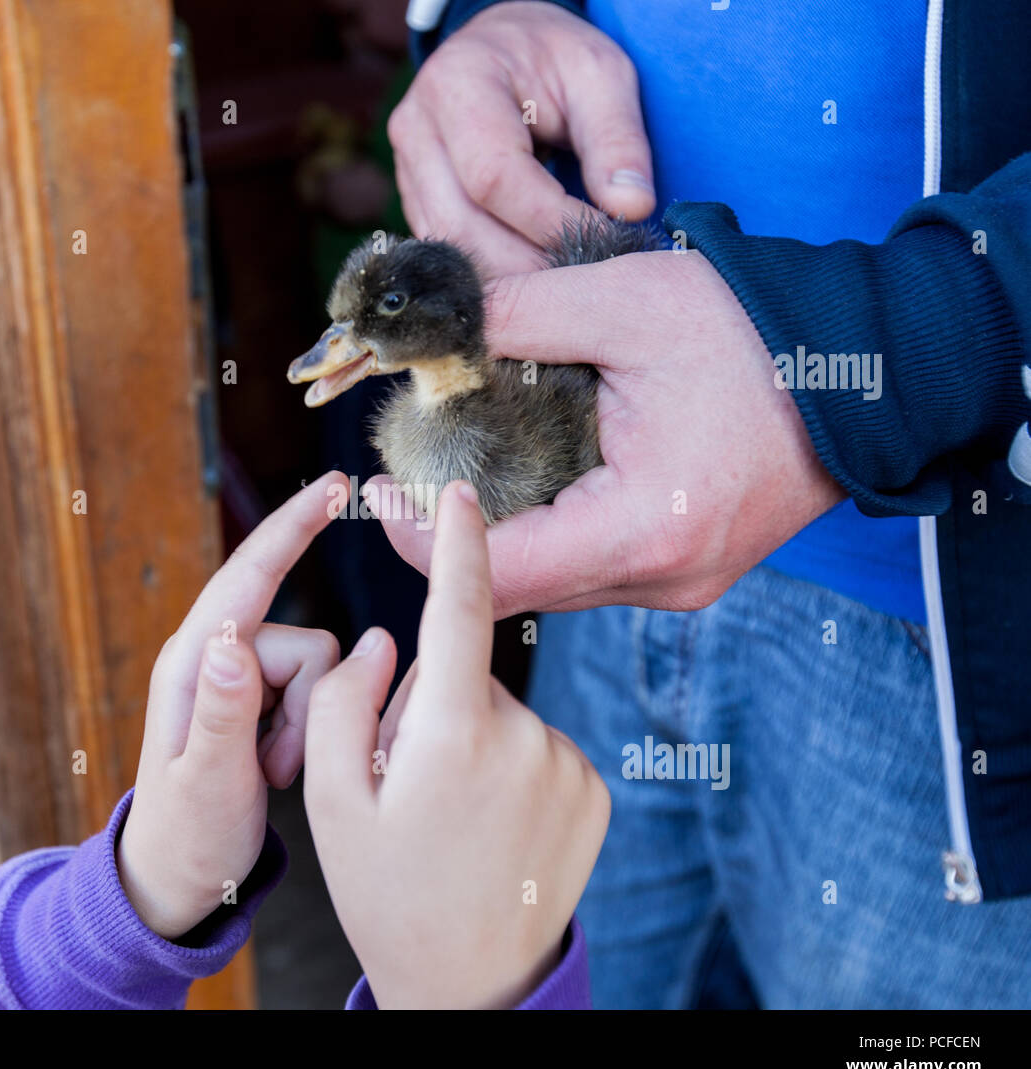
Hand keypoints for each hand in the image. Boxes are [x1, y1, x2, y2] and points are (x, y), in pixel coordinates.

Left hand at [118, 472, 345, 938]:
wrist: (179, 878)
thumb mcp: (209, 781)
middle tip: (275, 767)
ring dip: (307, 724)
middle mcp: (214, 658)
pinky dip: (308, 730)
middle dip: (308, 703)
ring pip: (318, 669)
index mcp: (192, 663)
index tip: (337, 486)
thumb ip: (224, 710)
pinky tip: (276, 768)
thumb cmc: (187, 835)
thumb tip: (234, 638)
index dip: (296, 528)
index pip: (250, 576)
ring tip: (271, 771)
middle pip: (304, 641)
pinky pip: (315, 692)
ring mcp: (236, 679)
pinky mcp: (255, 700)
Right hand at [304, 481, 609, 1007]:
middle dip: (429, 705)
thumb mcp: (331, 799)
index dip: (458, 543)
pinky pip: (536, 745)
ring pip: (499, 712)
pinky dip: (510, 767)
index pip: (460, 609)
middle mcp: (524, 736)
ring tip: (452, 817)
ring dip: (470, 741)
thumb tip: (384, 642)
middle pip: (463, 674)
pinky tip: (494, 825)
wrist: (472, 983)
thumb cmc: (388, 891)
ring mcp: (567, 763)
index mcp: (453, 732)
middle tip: (408, 785)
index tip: (459, 494)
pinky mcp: (594, 789)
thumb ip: (343, 700)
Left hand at [374, 251, 844, 616]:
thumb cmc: (758, 331)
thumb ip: (520, 315)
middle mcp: (662, 577)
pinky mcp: (687, 571)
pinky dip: (545, 536)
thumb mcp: (627, 303)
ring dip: (496, 540)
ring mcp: (679, 584)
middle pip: (520, 588)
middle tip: (397, 482)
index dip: (424, 541)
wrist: (868, 368)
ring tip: (448, 475)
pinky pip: (591, 571)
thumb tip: (437, 330)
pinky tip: (520, 484)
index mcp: (646, 525)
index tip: (376, 492)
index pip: (501, 571)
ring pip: (554, 585)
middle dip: (448, 541)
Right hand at [389, 1, 654, 276]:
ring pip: (450, 247)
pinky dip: (491, 272)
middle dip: (527, 262)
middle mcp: (416, 128)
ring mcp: (406, 168)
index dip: (550, 220)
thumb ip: (618, 141)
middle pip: (462, 224)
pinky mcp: (413, 199)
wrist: (504, 47)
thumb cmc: (555, 59)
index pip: (495, 177)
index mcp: (458, 83)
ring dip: (508, 277)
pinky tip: (533, 276)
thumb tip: (632, 209)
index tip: (605, 239)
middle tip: (586, 275)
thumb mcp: (601, 77)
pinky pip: (448, 250)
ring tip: (563, 280)